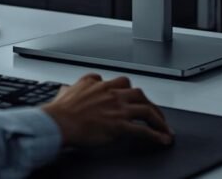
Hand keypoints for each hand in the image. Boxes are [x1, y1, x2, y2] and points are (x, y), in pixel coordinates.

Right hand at [41, 73, 173, 147]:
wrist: (58, 122)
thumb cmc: (59, 111)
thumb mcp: (65, 92)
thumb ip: (70, 89)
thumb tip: (66, 89)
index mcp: (98, 84)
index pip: (120, 82)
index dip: (128, 91)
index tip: (132, 97)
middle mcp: (111, 93)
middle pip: (138, 93)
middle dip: (148, 103)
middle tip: (153, 113)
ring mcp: (117, 108)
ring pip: (146, 109)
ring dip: (158, 119)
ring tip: (164, 128)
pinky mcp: (120, 125)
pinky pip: (144, 129)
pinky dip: (156, 135)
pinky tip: (162, 139)